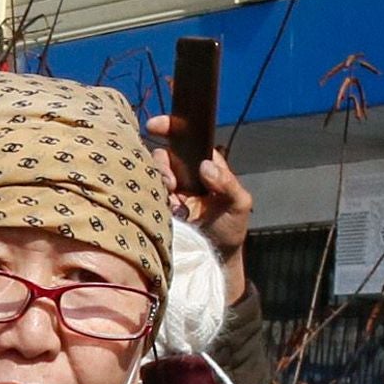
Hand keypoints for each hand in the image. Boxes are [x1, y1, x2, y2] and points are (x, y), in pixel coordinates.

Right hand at [147, 114, 251, 299]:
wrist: (216, 258)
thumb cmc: (231, 228)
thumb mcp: (239, 204)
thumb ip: (227, 183)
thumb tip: (205, 166)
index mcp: (205, 165)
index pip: (187, 139)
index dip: (171, 127)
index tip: (157, 125)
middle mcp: (184, 174)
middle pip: (164, 155)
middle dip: (163, 163)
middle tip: (171, 182)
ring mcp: (169, 191)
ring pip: (152, 173)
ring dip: (157, 180)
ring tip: (169, 196)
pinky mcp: (157, 207)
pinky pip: (145, 194)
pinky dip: (149, 196)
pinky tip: (162, 207)